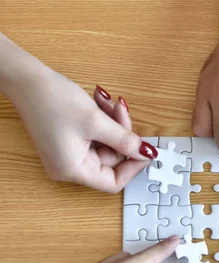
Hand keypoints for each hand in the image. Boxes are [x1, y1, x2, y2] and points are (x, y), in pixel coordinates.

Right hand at [9, 67, 157, 192]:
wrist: (27, 79)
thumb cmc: (53, 101)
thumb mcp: (97, 122)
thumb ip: (125, 141)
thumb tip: (147, 153)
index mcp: (73, 170)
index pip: (113, 182)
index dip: (133, 166)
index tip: (146, 149)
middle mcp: (69, 166)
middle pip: (112, 158)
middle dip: (122, 133)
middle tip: (121, 110)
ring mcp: (68, 153)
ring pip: (107, 143)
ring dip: (113, 122)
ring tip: (108, 101)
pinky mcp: (69, 139)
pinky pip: (96, 135)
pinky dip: (103, 120)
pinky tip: (100, 101)